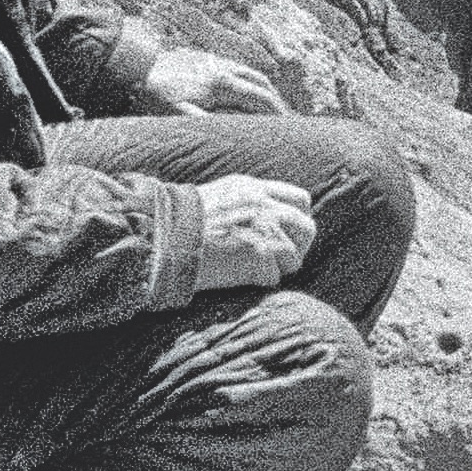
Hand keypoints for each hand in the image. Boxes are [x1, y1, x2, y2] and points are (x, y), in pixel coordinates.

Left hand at [143, 45, 289, 116]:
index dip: (276, 111)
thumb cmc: (157, 94)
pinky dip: (251, 80)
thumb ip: (207, 123)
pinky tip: (249, 90)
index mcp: (221, 84)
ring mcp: (217, 60)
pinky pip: (239, 68)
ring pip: (251, 73)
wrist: (139, 65)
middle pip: (262, 83)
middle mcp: (224, 68)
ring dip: (266, 88)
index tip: (287, 124)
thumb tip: (233, 131)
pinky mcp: (209, 57)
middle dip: (277, 100)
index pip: (260, 98)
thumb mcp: (179, 115)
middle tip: (287, 117)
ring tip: (273, 104)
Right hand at [179, 175, 318, 295]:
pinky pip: (273, 277)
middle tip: (279, 259)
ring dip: (277, 267)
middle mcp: (265, 207)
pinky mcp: (260, 256)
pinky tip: (237, 276)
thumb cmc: (183, 221)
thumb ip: (249, 200)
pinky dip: (259, 281)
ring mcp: (265, 231)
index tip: (288, 233)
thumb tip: (268, 215)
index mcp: (255, 189)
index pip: (300, 200)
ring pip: (294, 257)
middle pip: (306, 228)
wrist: (165, 237)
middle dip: (296, 247)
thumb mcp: (220, 195)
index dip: (297, 220)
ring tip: (250, 268)